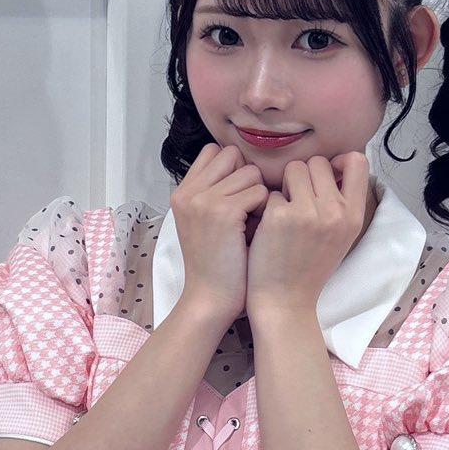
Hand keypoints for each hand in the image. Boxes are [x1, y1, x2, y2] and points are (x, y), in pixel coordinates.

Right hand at [170, 143, 270, 325]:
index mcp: (182, 192)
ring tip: (253, 221)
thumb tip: (245, 167)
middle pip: (233, 155)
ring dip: (259, 195)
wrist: (211, 298)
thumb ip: (215, 193)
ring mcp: (204, 200)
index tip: (238, 195)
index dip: (233, 168)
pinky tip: (259, 230)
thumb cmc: (216, 264)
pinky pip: (260, 192)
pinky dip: (266, 209)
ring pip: (250, 172)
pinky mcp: (224, 211)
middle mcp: (189, 191)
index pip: (214, 151)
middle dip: (247, 176)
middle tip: (248, 208)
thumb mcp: (203, 222)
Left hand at [245, 152, 370, 321]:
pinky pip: (272, 191)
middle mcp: (335, 212)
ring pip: (294, 168)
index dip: (339, 160)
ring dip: (286, 185)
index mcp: (354, 216)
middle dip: (305, 175)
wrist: (285, 301)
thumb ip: (341, 202)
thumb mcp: (340, 235)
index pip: (358, 161)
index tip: (326, 173)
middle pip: (318, 162)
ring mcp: (308, 213)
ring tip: (284, 210)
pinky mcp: (279, 216)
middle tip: (297, 201)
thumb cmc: (309, 266)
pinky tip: (269, 227)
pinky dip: (268, 206)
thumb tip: (334, 163)